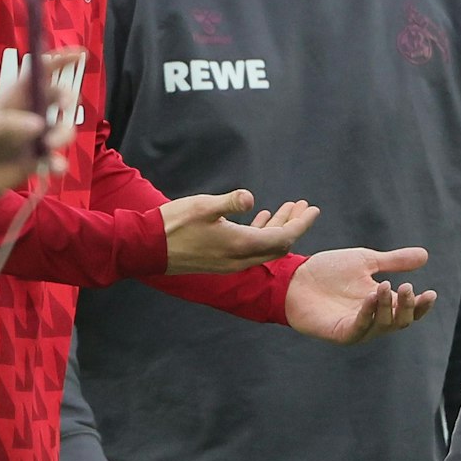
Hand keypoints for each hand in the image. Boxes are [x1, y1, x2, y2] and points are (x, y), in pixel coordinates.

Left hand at [0, 51, 79, 193]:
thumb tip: (39, 126)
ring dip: (64, 134)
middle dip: (68, 99)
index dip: (60, 61)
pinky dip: (60, 163)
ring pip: (64, 128)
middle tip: (64, 108)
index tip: (80, 55)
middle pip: (60, 97)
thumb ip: (9, 123)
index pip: (40, 72)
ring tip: (49, 146)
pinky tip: (56, 167)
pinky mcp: (38, 160)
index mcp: (15, 97)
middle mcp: (30, 113)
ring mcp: (36, 137)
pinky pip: (57, 159)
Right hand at [158, 190, 317, 273]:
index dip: (301, 224)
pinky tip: (261, 217)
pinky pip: (250, 249)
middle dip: (294, 225)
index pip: (282, 239)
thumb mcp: (203, 206)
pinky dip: (260, 233)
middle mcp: (239, 259)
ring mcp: (230, 263)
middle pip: (278, 246)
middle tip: (304, 206)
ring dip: (278, 228)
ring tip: (287, 207)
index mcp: (239, 245)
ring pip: (264, 247)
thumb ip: (230, 202)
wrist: (147, 247)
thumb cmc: (173, 224)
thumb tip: (250, 198)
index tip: (313, 209)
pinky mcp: (220, 261)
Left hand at [285, 246, 436, 344]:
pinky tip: (370, 297)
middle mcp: (372, 319)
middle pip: (399, 321)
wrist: (296, 277)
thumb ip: (394, 262)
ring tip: (384, 286)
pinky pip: (359, 328)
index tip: (430, 293)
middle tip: (407, 288)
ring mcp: (357, 328)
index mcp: (381, 303)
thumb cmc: (329, 271)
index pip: (408, 310)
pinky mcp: (340, 333)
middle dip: (407, 306)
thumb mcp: (366, 261)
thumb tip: (425, 255)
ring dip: (387, 307)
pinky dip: (367, 313)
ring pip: (382, 326)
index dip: (421, 305)